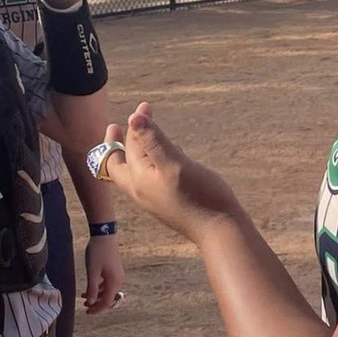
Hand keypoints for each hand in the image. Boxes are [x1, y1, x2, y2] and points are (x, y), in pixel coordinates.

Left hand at [82, 234, 124, 313]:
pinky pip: (108, 284)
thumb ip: (91, 288)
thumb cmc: (98, 253)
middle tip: (84, 305)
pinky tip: (91, 285)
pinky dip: (100, 287)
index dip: (97, 309)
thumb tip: (90, 302)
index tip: (87, 312)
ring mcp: (118, 275)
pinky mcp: (115, 270)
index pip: (106, 302)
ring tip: (84, 294)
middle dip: (96, 303)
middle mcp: (119, 280)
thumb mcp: (92, 272)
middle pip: (109, 298)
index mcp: (114, 282)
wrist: (105, 235)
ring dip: (97, 295)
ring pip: (108, 291)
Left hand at [95, 102, 240, 244]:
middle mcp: (141, 190)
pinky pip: (151, 179)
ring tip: (140, 137)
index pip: (128, 147)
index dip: (134, 125)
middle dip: (119, 143)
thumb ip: (154, 141)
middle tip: (117, 127)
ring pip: (136, 172)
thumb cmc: (199, 196)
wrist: (220, 230)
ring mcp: (154, 198)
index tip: (145, 107)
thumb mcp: (175, 164)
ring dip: (135, 152)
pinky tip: (165, 158)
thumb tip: (133, 119)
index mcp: (138, 179)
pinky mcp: (168, 201)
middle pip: (120, 165)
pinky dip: (151, 163)